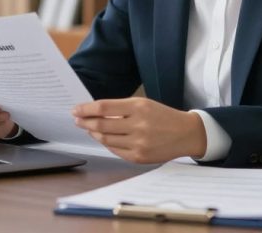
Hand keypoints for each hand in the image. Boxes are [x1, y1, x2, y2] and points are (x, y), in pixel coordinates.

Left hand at [72, 97, 205, 163]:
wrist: (185, 134)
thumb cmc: (162, 116)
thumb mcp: (143, 104)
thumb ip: (120, 108)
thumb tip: (94, 112)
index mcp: (138, 107)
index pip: (103, 107)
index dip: (86, 109)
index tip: (76, 109)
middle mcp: (138, 125)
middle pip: (101, 124)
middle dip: (85, 122)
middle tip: (77, 119)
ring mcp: (138, 143)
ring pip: (105, 139)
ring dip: (93, 133)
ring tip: (89, 128)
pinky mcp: (139, 157)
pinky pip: (115, 150)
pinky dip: (106, 143)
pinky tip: (103, 138)